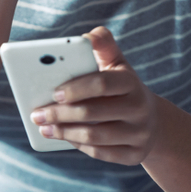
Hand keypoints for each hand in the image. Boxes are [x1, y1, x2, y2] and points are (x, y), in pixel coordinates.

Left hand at [30, 26, 159, 165]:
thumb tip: (87, 35)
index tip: (53, 92)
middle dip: (60, 114)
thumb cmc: (123, 88)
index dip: (76, 88)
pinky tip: (63, 138)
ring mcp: (140, 133)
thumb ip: (103, 46)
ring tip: (43, 128)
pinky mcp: (135, 155)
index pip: (102, 83)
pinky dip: (78, 145)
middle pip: (93, 112)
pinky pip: (101, 153)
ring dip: (64, 132)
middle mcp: (140, 108)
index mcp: (132, 82)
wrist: (153, 121)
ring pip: (95, 136)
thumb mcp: (117, 64)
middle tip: (36, 114)